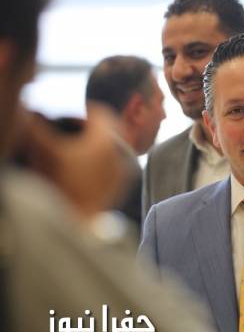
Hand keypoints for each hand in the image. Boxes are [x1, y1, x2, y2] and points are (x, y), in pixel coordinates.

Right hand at [18, 104, 131, 218]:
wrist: (75, 220)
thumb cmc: (61, 184)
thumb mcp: (45, 152)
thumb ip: (37, 130)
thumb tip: (30, 115)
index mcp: (105, 139)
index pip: (101, 113)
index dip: (85, 111)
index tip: (74, 115)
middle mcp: (120, 152)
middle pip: (113, 129)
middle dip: (96, 127)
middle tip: (79, 129)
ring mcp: (123, 170)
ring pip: (116, 147)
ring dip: (102, 143)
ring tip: (81, 148)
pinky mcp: (122, 186)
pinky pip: (117, 164)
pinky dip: (106, 160)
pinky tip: (88, 167)